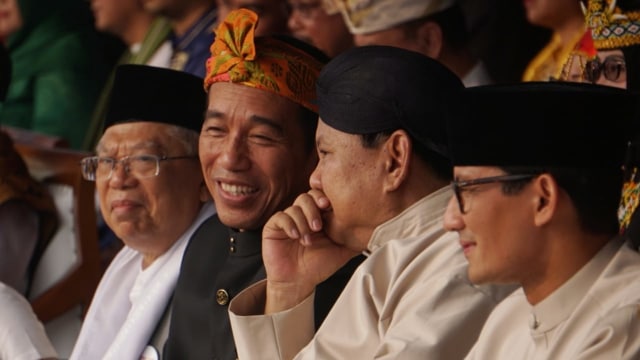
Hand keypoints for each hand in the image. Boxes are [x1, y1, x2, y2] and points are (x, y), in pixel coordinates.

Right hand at [262, 189, 358, 312]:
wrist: (299, 283)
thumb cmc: (319, 266)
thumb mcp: (343, 250)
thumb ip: (355, 237)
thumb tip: (375, 228)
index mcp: (320, 215)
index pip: (323, 196)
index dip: (326, 197)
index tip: (331, 206)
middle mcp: (304, 214)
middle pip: (308, 195)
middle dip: (315, 208)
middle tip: (320, 225)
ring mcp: (289, 219)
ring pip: (295, 205)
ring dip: (304, 220)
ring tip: (309, 238)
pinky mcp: (274, 226)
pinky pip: (281, 217)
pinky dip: (290, 225)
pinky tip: (296, 236)